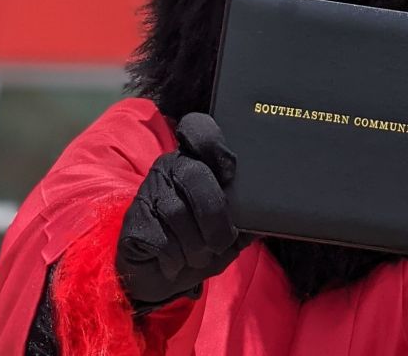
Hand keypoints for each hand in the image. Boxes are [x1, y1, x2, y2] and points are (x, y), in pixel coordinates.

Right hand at [116, 113, 250, 308]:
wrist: (162, 278)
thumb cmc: (202, 246)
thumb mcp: (232, 232)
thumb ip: (248, 217)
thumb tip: (274, 211)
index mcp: (198, 161)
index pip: (199, 129)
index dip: (214, 143)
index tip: (230, 171)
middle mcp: (171, 168)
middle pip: (194, 175)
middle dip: (214, 216)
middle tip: (222, 242)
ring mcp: (149, 192)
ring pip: (177, 211)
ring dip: (195, 246)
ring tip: (199, 257)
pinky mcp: (133, 220)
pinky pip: (159, 237)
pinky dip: (175, 258)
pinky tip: (175, 263)